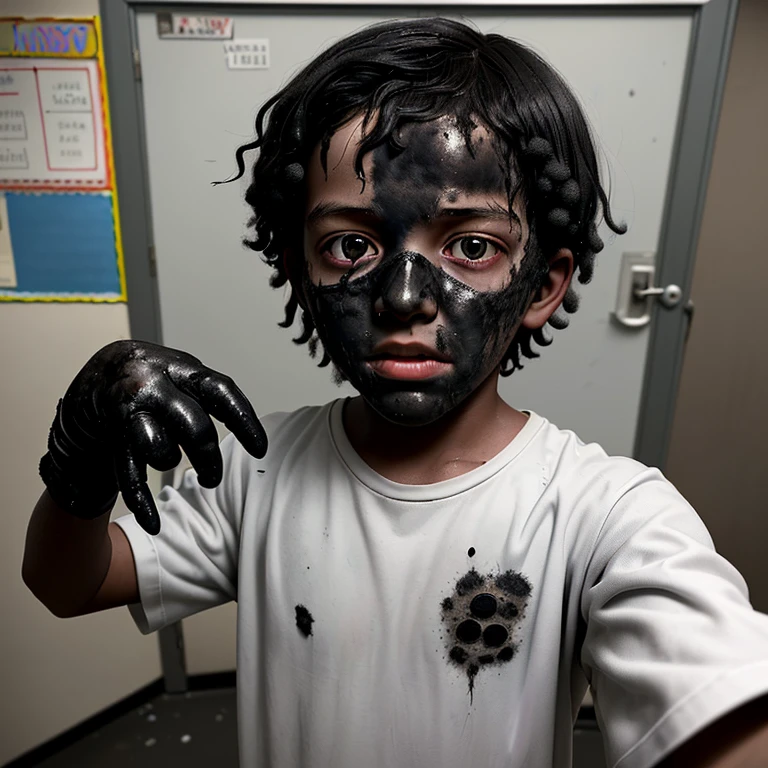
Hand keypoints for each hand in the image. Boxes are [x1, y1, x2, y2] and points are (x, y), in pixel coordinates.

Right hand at [39, 340, 266, 534]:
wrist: (97, 377)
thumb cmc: (153, 380)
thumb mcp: (182, 374)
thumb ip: (207, 394)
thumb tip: (246, 427)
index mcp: (179, 368)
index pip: (220, 391)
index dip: (243, 421)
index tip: (260, 449)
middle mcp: (152, 385)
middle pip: (194, 427)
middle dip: (209, 459)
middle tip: (213, 478)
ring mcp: (128, 411)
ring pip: (160, 449)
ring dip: (171, 463)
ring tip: (173, 463)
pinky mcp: (110, 437)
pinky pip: (129, 475)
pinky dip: (143, 503)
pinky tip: (155, 522)